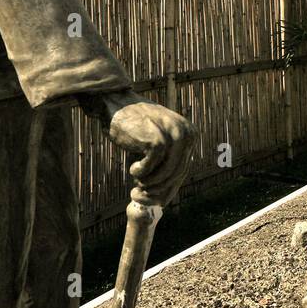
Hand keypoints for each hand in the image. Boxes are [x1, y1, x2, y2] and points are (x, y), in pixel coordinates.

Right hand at [80, 90, 195, 205]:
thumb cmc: (134, 128)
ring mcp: (174, 136)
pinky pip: (151, 169)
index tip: (153, 200)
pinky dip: (140, 173)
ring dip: (148, 183)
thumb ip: (163, 169)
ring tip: (136, 179)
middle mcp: (186, 134)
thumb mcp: (155, 149)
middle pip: (177, 174)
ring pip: (165, 175)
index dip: (167, 189)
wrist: (116, 105)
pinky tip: (132, 168)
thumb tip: (162, 202)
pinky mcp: (158, 140)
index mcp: (190, 135)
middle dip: (157, 190)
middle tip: (138, 196)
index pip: (183, 170)